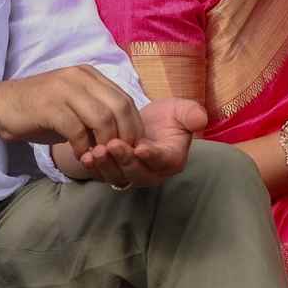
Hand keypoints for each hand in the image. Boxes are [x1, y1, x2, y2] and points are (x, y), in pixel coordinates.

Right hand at [0, 68, 144, 159]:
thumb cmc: (37, 111)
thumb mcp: (73, 105)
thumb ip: (96, 114)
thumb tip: (123, 137)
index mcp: (89, 75)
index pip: (125, 99)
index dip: (134, 126)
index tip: (132, 148)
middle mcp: (80, 77)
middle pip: (120, 107)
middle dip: (125, 136)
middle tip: (121, 157)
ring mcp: (64, 90)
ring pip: (102, 119)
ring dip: (105, 144)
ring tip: (99, 158)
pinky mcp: (50, 106)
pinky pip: (78, 130)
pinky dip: (82, 147)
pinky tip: (79, 156)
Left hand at [78, 98, 208, 188]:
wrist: (145, 122)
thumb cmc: (167, 118)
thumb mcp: (181, 110)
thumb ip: (191, 114)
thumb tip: (201, 119)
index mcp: (171, 159)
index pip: (162, 160)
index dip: (151, 156)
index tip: (141, 148)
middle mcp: (152, 173)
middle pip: (138, 172)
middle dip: (124, 160)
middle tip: (113, 145)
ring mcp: (132, 175)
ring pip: (119, 176)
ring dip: (107, 165)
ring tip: (96, 150)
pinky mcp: (115, 173)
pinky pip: (104, 175)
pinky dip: (94, 168)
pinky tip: (85, 155)